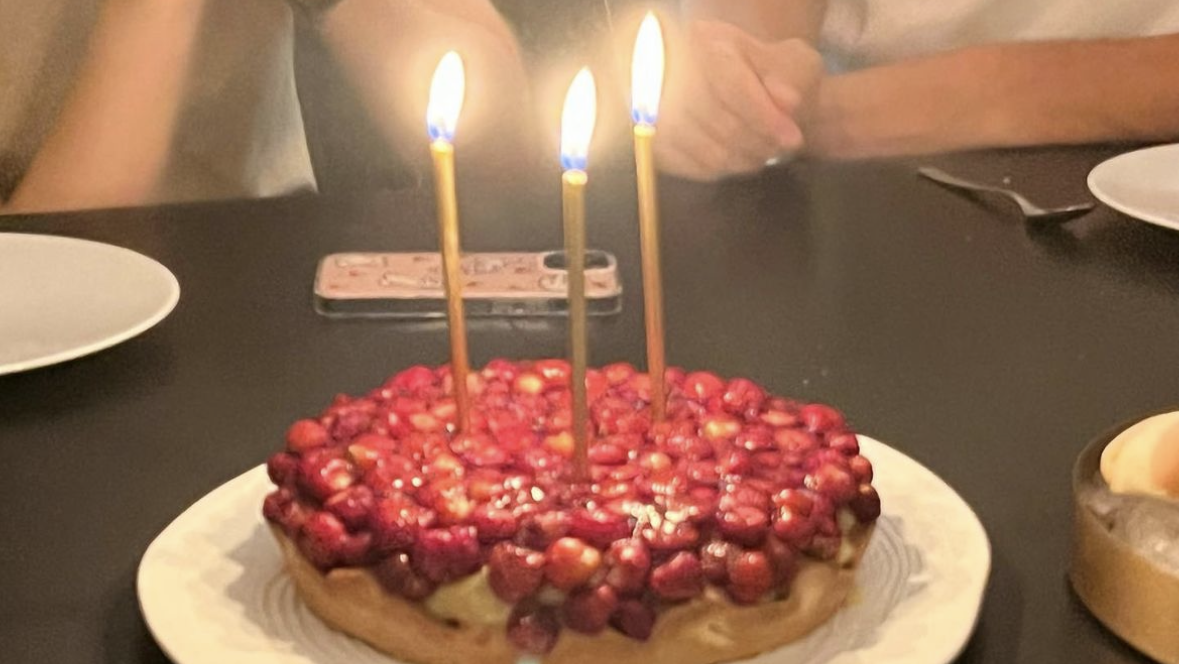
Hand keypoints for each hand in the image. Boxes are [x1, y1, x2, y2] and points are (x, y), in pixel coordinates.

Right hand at [656, 20, 822, 180]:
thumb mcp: (794, 64)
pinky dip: (721, 169)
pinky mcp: (656, 141)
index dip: (762, 116)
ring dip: (741, 159)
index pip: (729, 84)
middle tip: (779, 148)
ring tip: (762, 153)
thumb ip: (791, 78)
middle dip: (755, 142)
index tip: (792, 139)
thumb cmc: (773, 75)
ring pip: (704, 150)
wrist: (749, 91)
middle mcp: (672, 69)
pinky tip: (737, 158)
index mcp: (706, 41)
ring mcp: (657, 108)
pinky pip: (692, 167)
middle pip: (716, 121)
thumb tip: (786, 101)